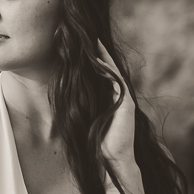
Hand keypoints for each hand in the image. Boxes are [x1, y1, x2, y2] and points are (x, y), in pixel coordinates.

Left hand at [95, 39, 137, 179]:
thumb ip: (84, 106)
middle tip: (89, 36)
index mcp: (110, 98)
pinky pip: (115, 81)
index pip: (102, 74)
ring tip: (93, 41)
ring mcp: (124, 98)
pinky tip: (99, 59)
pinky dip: (108, 69)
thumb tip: (67, 96)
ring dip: (103, 56)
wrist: (112, 158)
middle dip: (99, 52)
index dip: (94, 59)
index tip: (83, 46)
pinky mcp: (126, 103)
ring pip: (112, 71)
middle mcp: (119, 95)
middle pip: (108, 68)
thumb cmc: (98, 142)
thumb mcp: (88, 119)